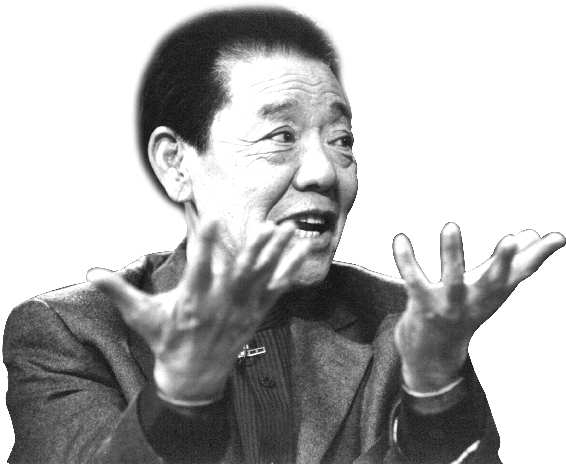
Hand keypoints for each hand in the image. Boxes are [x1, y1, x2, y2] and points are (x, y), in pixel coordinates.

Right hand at [87, 220, 310, 401]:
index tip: (210, 218)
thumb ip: (120, 292)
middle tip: (267, 225)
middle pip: (241, 274)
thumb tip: (91, 273)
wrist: (194, 376)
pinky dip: (290, 270)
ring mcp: (242, 310)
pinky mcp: (256, 313)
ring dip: (277, 254)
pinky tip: (301, 250)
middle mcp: (221, 305)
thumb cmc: (166, 341)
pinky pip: (277, 289)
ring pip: (263, 279)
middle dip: (255, 250)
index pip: (199, 268)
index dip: (204, 243)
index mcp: (192, 302)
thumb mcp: (141, 318)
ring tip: (288, 229)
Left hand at [393, 223, 564, 392]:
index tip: (556, 237)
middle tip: (511, 239)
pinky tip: (400, 238)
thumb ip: (513, 261)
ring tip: (451, 226)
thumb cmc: (466, 313)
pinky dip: (406, 260)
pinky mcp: (422, 305)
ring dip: (451, 253)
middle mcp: (474, 301)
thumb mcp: (492, 289)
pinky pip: (413, 280)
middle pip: (492, 281)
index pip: (521, 274)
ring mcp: (448, 305)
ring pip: (452, 279)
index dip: (539, 256)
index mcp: (493, 294)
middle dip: (502, 262)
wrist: (433, 356)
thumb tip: (535, 233)